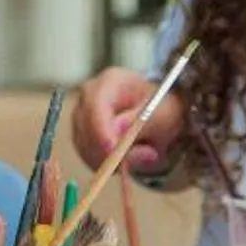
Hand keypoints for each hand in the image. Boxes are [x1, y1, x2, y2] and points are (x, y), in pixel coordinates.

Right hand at [69, 67, 185, 175]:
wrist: (158, 116)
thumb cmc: (161, 108)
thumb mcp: (163, 113)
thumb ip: (142, 120)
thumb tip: (117, 128)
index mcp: (110, 81)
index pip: (95, 104)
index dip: (101, 129)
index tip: (114, 151)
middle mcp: (89, 96)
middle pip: (86, 128)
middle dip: (113, 150)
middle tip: (149, 155)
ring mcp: (81, 117)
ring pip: (87, 148)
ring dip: (118, 159)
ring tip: (147, 152)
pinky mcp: (81, 137)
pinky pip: (89, 158)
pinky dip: (112, 164)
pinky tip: (132, 156)